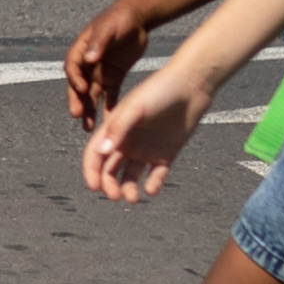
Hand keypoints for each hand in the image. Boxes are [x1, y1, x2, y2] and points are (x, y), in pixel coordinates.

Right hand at [60, 0, 148, 125]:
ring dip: (89, 110)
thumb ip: (99, 41)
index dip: (75, 79)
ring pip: (92, 95)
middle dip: (77, 101)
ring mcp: (100, 71)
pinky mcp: (113, 77)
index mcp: (82, 49)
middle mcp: (88, 63)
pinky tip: (110, 122)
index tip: (82, 90)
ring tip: (89, 128)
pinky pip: (109, 95)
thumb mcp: (109, 27)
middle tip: (77, 115)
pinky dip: (108, 108)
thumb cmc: (120, 17)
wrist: (137, 16)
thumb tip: (89, 58)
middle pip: (79, 85)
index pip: (73, 67)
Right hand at [80, 56, 208, 203]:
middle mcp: (128, 141)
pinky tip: (151, 189)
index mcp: (114, 129)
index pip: (95, 154)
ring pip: (131, 176)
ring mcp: (146, 149)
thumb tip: (101, 152)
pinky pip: (156, 176)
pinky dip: (152, 185)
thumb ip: (118, 129)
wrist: (191, 85)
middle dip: (109, 185)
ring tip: (133, 198)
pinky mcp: (165, 154)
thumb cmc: (160, 90)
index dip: (91, 171)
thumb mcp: (136, 107)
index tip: (94, 188)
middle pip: (111, 169)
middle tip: (115, 196)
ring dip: (128, 189)